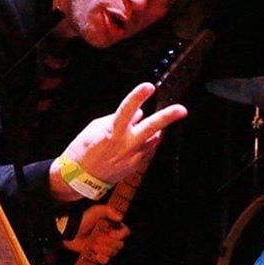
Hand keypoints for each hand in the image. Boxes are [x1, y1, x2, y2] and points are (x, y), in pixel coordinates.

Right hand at [50, 82, 186, 200]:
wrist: (80, 178)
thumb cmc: (83, 149)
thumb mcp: (95, 128)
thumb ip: (119, 119)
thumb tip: (138, 114)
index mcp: (112, 131)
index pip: (127, 109)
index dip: (138, 97)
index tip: (149, 86)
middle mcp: (126, 143)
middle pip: (151, 127)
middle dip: (167, 117)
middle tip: (182, 110)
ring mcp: (134, 156)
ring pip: (153, 138)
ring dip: (153, 131)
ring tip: (139, 132)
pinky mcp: (137, 165)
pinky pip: (147, 149)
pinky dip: (146, 142)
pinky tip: (136, 142)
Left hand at [63, 204, 129, 264]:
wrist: (69, 231)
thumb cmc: (82, 219)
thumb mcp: (96, 210)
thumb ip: (109, 210)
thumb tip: (120, 217)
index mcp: (112, 227)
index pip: (125, 232)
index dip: (120, 234)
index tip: (111, 233)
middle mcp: (110, 237)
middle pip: (120, 244)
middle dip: (109, 242)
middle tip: (98, 238)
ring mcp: (104, 246)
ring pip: (113, 252)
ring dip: (103, 249)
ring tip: (94, 245)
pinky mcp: (97, 254)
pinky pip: (105, 260)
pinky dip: (102, 258)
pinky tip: (96, 254)